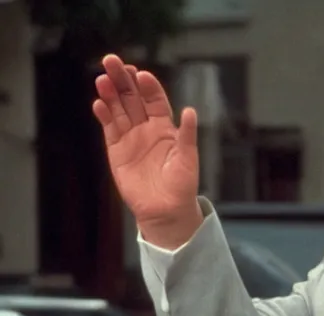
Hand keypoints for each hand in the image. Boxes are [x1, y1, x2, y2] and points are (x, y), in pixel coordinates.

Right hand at [93, 54, 202, 248]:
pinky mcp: (116, 151)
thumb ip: (187, 135)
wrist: (165, 210)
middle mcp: (146, 129)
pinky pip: (109, 128)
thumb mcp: (188, 159)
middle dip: (123, 80)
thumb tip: (190, 111)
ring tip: (102, 79)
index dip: (148, 87)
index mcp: (165, 128)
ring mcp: (130, 138)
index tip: (142, 75)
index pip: (155, 100)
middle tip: (112, 61)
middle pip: (132, 98)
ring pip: (118, 110)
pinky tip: (99, 103)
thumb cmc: (182, 185)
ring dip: (110, 94)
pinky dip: (104, 115)